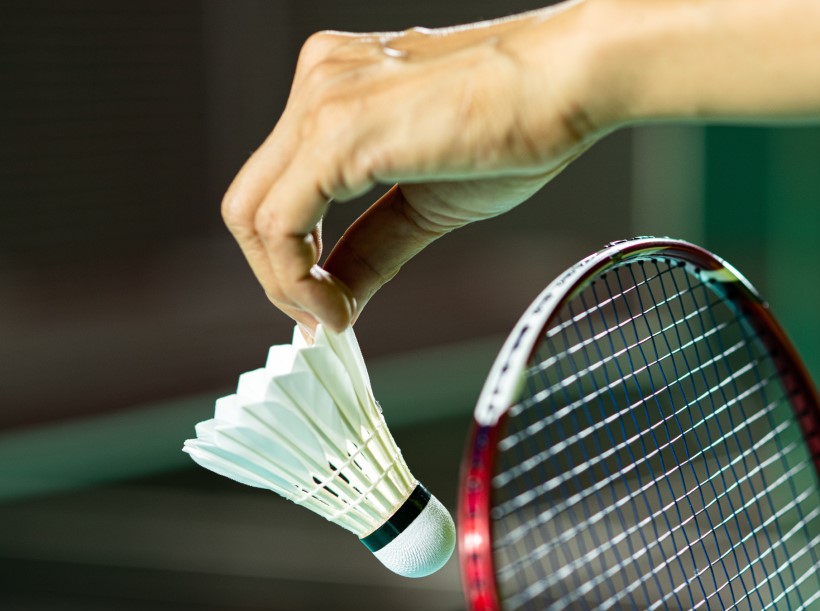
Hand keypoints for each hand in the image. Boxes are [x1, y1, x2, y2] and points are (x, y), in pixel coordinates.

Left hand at [220, 1, 603, 331]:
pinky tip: (338, 307)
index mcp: (335, 87)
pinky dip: (295, 279)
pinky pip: (279, 223)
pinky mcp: (336, 131)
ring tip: (332, 318)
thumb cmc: (522, 123)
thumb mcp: (429, 201)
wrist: (570, 79)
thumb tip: (338, 299)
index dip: (289, 262)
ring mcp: (320, 100)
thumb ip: (375, 245)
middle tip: (320, 321)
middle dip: (276, 278)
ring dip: (284, 285)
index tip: (326, 308)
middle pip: (249, 203)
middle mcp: (316, 81)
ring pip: (251, 215)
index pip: (277, 188)